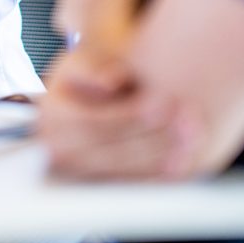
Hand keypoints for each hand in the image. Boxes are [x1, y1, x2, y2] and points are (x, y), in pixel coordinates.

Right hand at [39, 46, 200, 179]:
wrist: (99, 91)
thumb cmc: (99, 69)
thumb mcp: (93, 56)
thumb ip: (98, 66)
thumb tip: (108, 84)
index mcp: (51, 115)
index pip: (92, 123)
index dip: (129, 117)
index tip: (163, 105)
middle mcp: (56, 149)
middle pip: (107, 153)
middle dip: (150, 141)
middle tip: (189, 126)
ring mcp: (76, 173)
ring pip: (120, 175)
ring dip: (158, 162)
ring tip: (192, 144)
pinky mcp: (98, 185)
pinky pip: (128, 186)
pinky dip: (157, 177)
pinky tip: (184, 163)